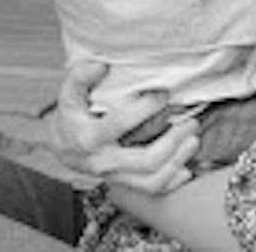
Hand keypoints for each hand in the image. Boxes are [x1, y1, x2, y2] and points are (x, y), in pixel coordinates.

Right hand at [43, 60, 201, 194]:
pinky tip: (186, 168)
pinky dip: (172, 182)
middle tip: (190, 122)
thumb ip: (80, 77)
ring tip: (193, 140)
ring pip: (152, 180)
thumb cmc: (71, 115)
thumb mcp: (69, 93)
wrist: (62, 147)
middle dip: (173, 141)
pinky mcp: (124, 183)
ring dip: (178, 162)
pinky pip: (151, 190)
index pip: (121, 124)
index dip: (145, 108)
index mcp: (89, 137)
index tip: (163, 94)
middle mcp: (103, 161)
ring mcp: (114, 176)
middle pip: (146, 160)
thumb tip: (100, 65)